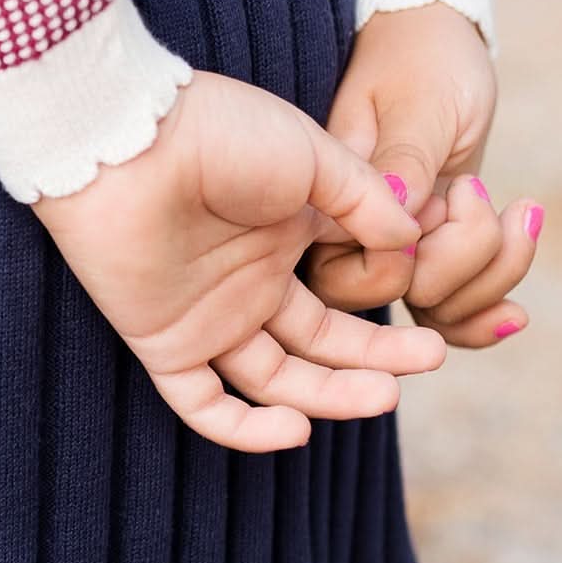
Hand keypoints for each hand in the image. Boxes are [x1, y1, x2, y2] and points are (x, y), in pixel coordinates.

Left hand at [33, 70, 443, 452]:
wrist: (127, 139)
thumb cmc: (217, 133)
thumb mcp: (312, 155)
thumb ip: (367, 201)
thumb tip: (413, 241)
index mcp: (283, 234)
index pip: (343, 290)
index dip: (389, 305)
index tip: (434, 295)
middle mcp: (248, 280)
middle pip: (319, 343)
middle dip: (376, 358)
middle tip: (429, 359)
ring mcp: (207, 314)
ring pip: (274, 378)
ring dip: (330, 396)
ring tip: (383, 397)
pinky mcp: (163, 340)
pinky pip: (203, 403)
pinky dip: (245, 429)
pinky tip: (297, 430)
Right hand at [304, 3, 543, 346]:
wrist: (437, 38)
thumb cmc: (422, 58)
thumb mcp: (419, 102)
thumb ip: (405, 161)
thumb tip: (394, 213)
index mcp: (322, 199)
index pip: (354, 277)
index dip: (416, 257)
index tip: (457, 192)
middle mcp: (347, 234)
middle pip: (397, 299)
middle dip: (465, 261)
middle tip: (481, 190)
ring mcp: (390, 245)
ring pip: (434, 312)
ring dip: (495, 275)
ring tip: (525, 212)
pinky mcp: (427, 248)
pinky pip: (450, 310)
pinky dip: (489, 309)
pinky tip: (519, 311)